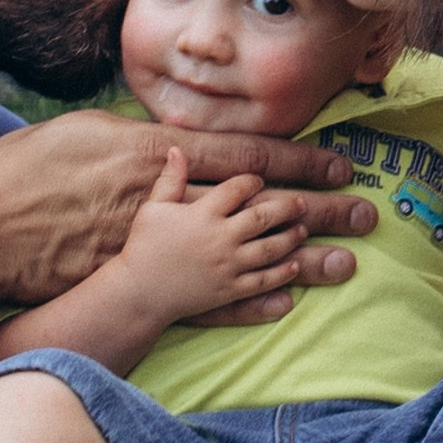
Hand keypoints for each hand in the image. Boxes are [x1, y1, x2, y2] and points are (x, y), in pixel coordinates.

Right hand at [0, 110, 375, 305]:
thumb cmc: (29, 174)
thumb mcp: (88, 137)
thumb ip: (138, 142)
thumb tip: (169, 142)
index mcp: (160, 158)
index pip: (244, 156)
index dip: (295, 160)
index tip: (337, 162)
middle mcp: (172, 205)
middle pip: (260, 207)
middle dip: (318, 208)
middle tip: (366, 212)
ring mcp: (164, 251)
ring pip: (248, 254)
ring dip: (301, 257)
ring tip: (347, 262)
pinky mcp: (146, 285)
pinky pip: (213, 298)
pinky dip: (253, 299)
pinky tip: (288, 301)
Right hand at [105, 150, 331, 326]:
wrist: (140, 293)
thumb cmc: (143, 248)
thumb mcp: (152, 208)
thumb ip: (170, 179)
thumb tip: (176, 149)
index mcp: (203, 214)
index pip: (238, 189)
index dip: (252, 181)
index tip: (259, 181)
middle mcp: (220, 237)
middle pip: (263, 216)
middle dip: (286, 207)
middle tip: (300, 203)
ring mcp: (228, 265)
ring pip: (270, 248)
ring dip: (290, 238)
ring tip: (302, 230)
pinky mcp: (230, 290)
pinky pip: (263, 281)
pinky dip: (282, 274)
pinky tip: (293, 266)